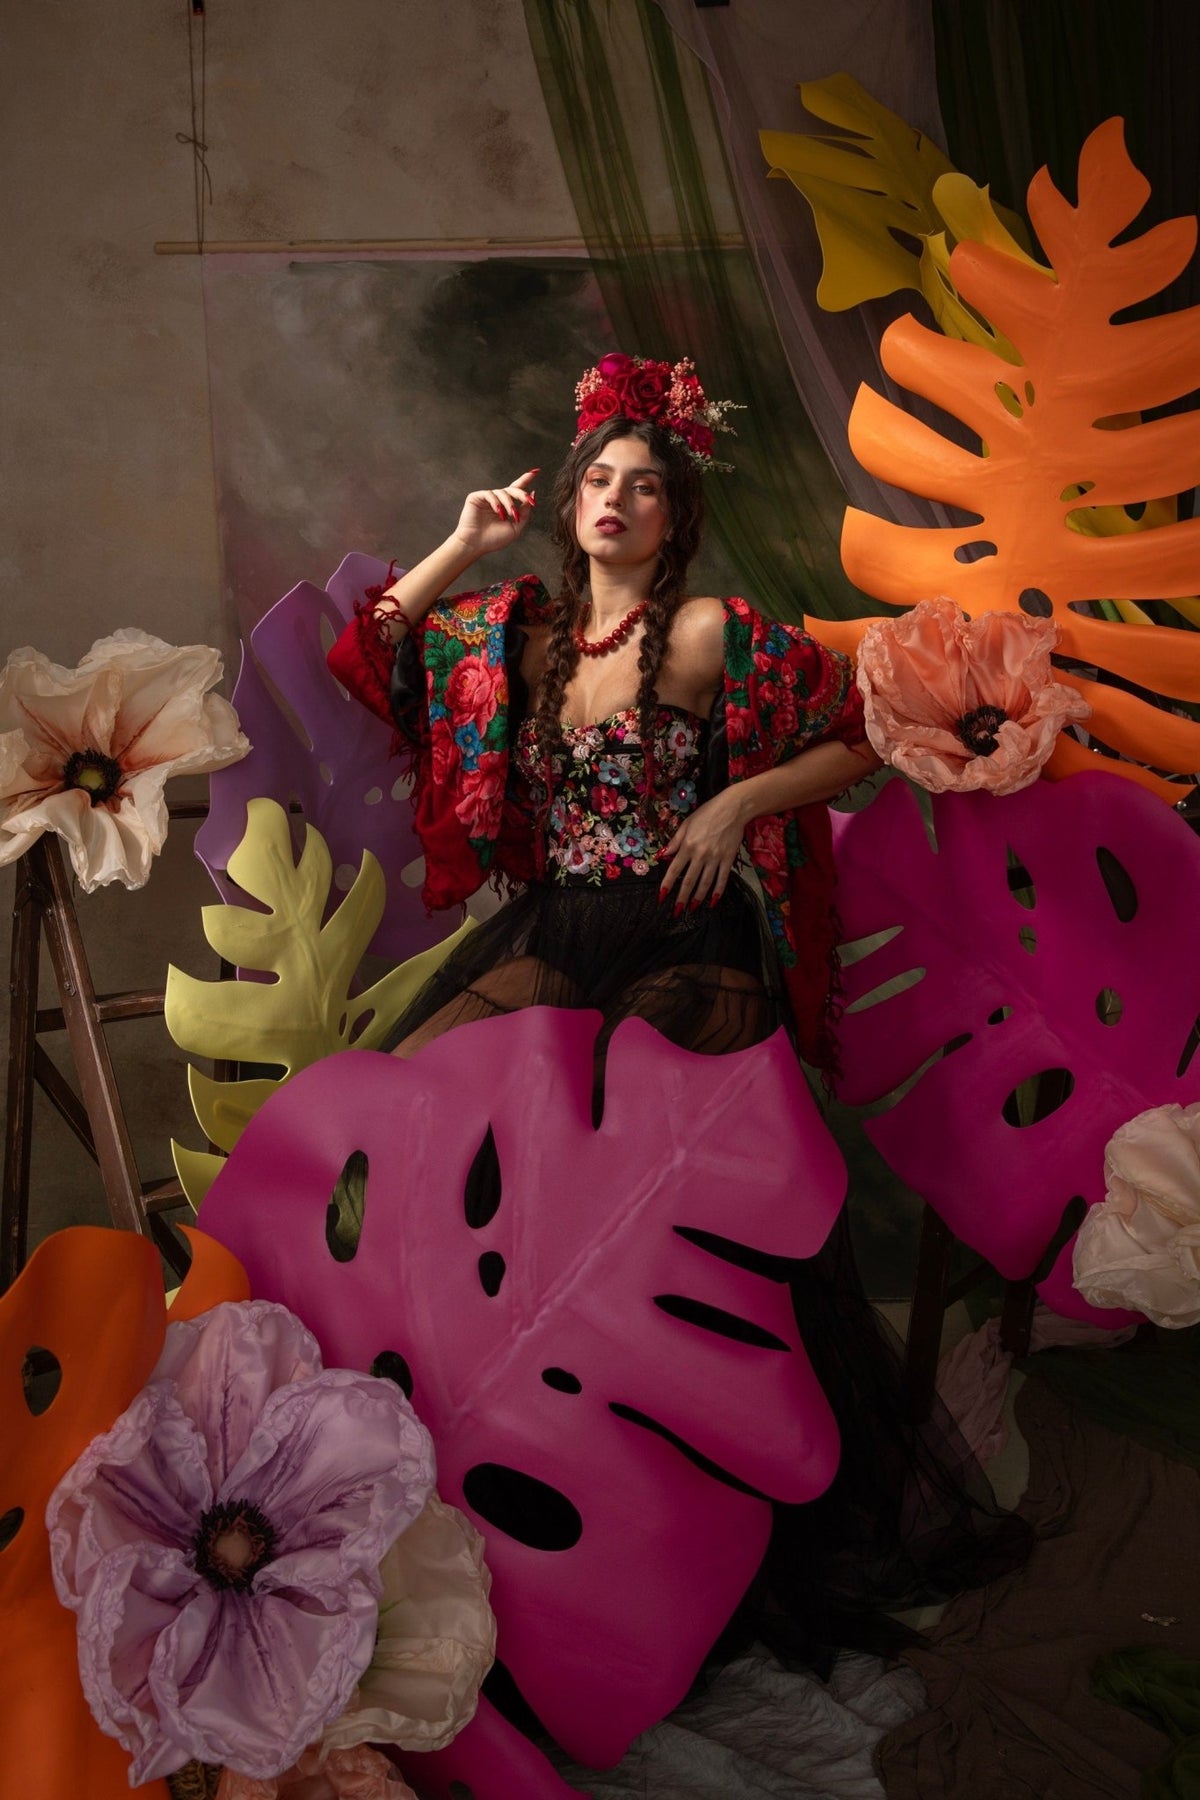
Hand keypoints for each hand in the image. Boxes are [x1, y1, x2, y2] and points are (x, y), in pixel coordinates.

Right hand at [451, 470, 537, 558]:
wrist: (476, 545)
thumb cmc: (494, 539)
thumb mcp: (516, 527)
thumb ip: (525, 512)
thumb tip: (532, 495)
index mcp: (506, 507)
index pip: (517, 490)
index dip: (525, 479)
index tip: (536, 471)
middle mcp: (497, 500)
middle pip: (512, 489)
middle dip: (522, 494)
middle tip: (528, 500)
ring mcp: (486, 498)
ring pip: (502, 492)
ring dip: (509, 504)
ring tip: (509, 515)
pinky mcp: (476, 497)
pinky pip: (489, 494)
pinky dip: (496, 502)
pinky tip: (498, 512)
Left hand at [657, 790, 745, 913]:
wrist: (733, 808)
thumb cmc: (707, 813)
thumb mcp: (686, 824)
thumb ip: (675, 842)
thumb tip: (663, 856)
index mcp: (687, 846)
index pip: (674, 870)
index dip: (667, 885)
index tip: (662, 897)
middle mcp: (700, 855)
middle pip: (689, 881)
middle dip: (681, 898)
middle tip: (676, 912)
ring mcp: (715, 858)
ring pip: (705, 883)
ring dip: (698, 898)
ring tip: (692, 909)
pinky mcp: (728, 859)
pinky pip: (722, 879)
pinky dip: (717, 891)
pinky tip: (712, 902)